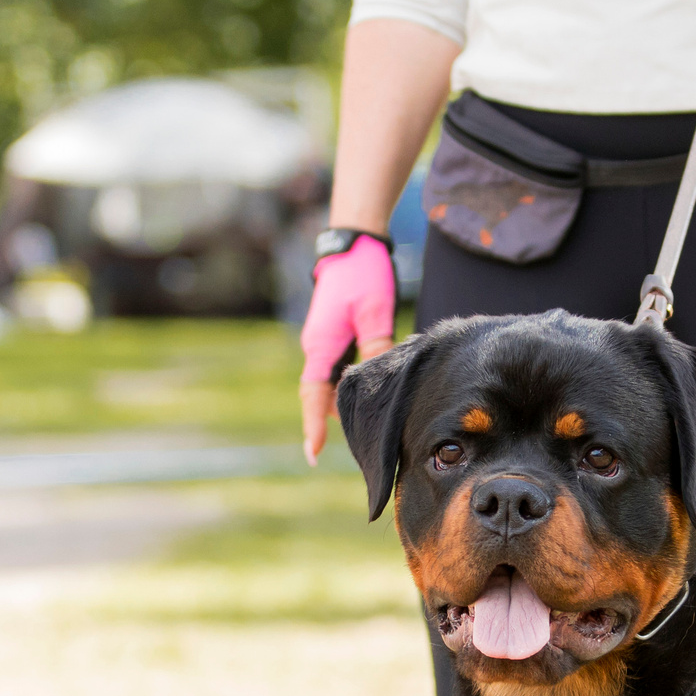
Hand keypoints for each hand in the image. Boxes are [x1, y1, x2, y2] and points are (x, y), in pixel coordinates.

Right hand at [299, 234, 397, 464]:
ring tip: (367, 428)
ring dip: (343, 403)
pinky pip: (338, 368)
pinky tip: (370, 394)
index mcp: (322, 345)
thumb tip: (382, 383)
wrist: (354, 241)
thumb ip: (376, 347)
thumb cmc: (364, 272)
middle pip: (320, 395)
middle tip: (357, 448)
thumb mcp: (375, 313)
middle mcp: (318, 346)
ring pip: (330, 383)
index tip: (313, 454)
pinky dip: (350, 384)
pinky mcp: (334, 334)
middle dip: (331, 421)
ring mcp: (324, 341)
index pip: (314, 394)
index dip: (313, 424)